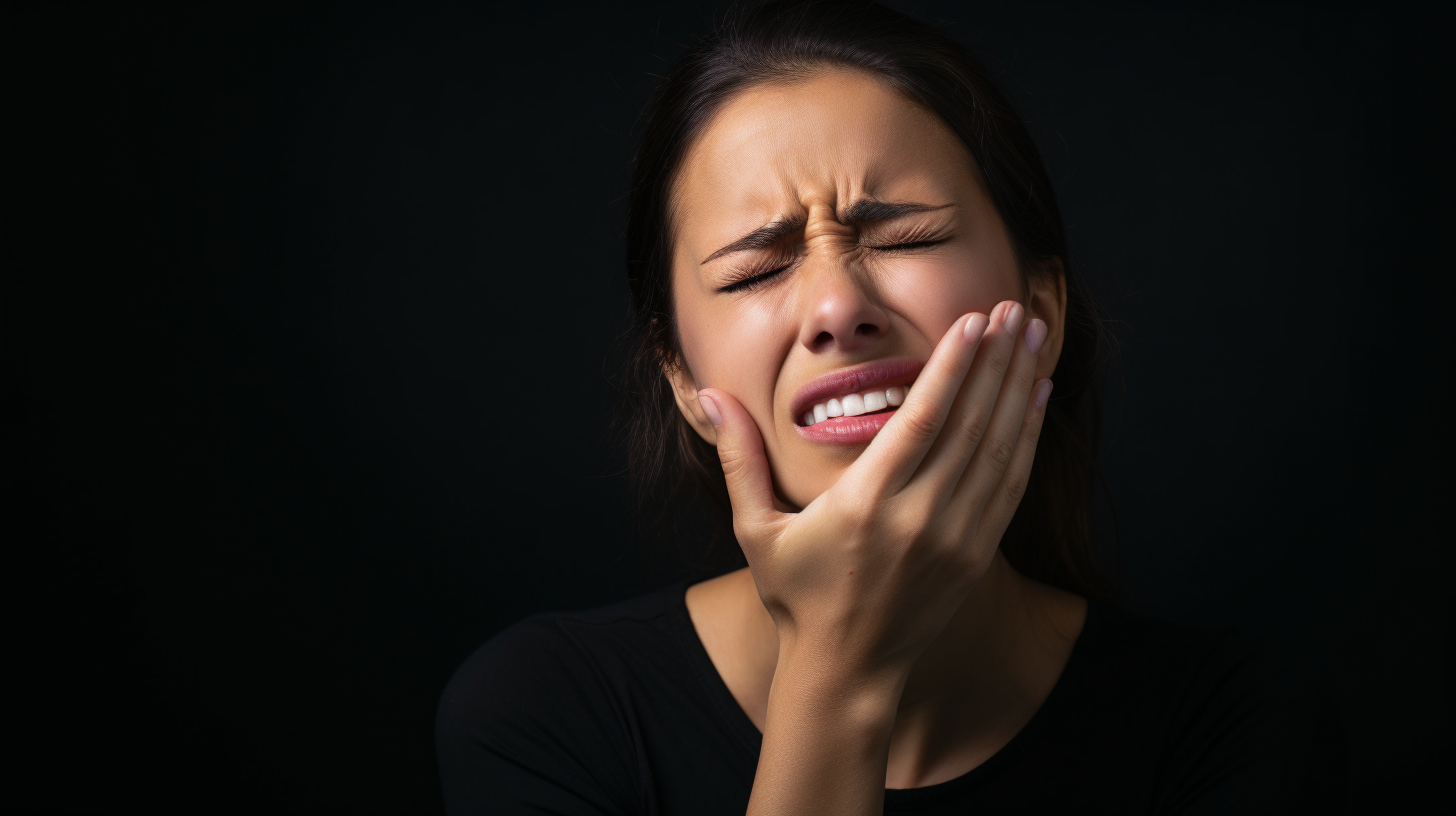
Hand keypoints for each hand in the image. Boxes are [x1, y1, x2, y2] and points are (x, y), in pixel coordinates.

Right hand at [697, 300, 1052, 681]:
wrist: (847, 670)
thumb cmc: (796, 595)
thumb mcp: (755, 528)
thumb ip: (737, 458)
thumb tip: (709, 396)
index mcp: (865, 506)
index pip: (921, 422)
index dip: (952, 367)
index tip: (972, 320)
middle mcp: (919, 520)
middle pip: (970, 425)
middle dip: (995, 360)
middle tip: (1010, 307)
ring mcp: (955, 540)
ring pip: (999, 450)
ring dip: (1019, 387)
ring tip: (1031, 333)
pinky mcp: (977, 554)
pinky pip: (1011, 484)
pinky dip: (1027, 436)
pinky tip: (1038, 395)